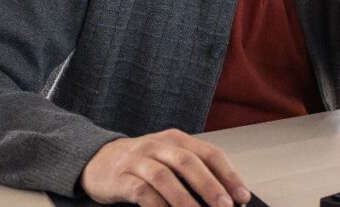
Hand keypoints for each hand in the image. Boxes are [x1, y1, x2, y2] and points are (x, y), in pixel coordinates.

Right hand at [80, 129, 251, 206]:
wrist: (97, 160)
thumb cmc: (141, 163)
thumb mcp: (168, 159)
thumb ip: (192, 173)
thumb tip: (222, 197)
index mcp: (176, 139)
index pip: (209, 153)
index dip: (228, 174)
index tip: (242, 196)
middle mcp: (158, 146)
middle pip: (188, 163)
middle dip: (210, 186)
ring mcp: (138, 160)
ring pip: (165, 177)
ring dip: (185, 200)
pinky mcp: (120, 177)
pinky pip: (141, 191)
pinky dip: (158, 205)